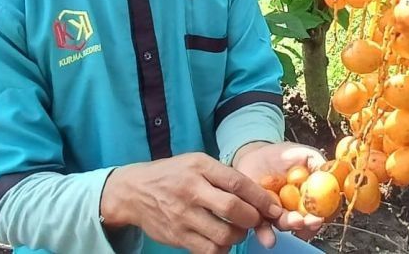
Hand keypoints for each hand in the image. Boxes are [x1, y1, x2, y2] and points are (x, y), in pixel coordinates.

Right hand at [100, 152, 282, 253]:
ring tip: (237, 230)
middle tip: (255, 220)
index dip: (260, 197)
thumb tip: (257, 194)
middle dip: (252, 218)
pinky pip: (208, 250)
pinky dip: (221, 249)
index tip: (274, 208)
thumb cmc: (172, 174)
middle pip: (232, 208)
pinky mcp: (177, 237)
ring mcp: (182, 215)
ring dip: (238, 236)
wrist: (134, 191)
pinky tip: (221, 240)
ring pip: (223, 234)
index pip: (237, 182)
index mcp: (200, 167)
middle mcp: (191, 190)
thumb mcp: (196, 163)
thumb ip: (223, 175)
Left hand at [232, 141, 327, 241]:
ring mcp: (278, 214)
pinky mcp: (260, 216)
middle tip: (309, 221)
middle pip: (305, 222)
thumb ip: (318, 163)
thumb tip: (331, 173)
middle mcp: (297, 210)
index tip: (323, 215)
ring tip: (292, 222)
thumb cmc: (283, 156)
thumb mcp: (305, 154)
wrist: (256, 155)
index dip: (325, 214)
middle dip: (308, 224)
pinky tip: (267, 236)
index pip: (322, 210)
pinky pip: (263, 227)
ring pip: (285, 224)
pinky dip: (265, 233)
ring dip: (289, 225)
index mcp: (311, 197)